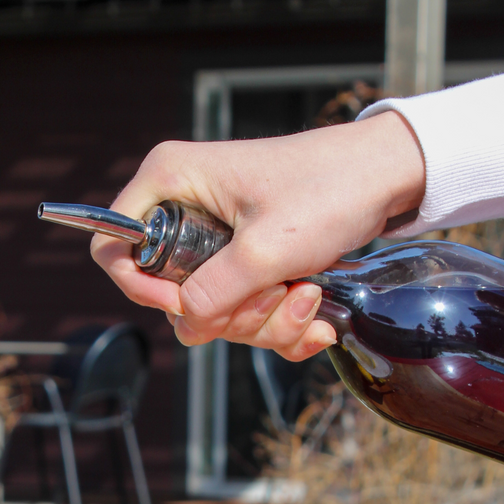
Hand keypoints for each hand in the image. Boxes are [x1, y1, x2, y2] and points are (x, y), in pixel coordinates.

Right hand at [90, 112, 424, 359]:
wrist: (389, 176)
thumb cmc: (330, 190)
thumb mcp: (268, 249)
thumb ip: (216, 294)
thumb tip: (186, 327)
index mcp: (171, 182)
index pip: (114, 244)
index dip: (140, 286)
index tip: (188, 304)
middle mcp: (184, 205)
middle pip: (170, 290)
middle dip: (229, 312)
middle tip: (278, 295)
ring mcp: (215, 233)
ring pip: (212, 308)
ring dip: (264, 320)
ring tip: (309, 295)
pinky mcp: (246, 256)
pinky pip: (242, 307)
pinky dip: (279, 321)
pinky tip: (315, 314)